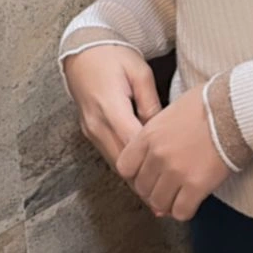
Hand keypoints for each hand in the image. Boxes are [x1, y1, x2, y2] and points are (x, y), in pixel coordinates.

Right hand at [65, 45, 164, 212]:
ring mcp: (91, 130)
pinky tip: (142, 178)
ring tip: (157, 198)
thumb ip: (150, 103)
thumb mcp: (139, 72)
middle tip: (167, 201)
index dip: (151, 164)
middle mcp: (97, 124)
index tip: (170, 178)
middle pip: (122, 161)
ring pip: (114, 163)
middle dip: (144, 182)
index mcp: (109, 107)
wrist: (83, 51)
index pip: (132, 144)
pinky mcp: (90, 131)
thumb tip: (162, 130)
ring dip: (134, 179)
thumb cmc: (114, 56)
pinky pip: (109, 155)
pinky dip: (126, 168)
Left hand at [115, 85, 232, 221]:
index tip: (148, 173)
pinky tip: (193, 200)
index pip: (125, 167)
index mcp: (148, 135)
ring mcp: (175, 172)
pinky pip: (181, 211)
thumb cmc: (209, 104)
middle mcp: (157, 156)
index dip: (136, 173)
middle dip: (153, 190)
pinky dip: (185, 210)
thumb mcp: (172, 111)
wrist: (235, 109)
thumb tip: (154, 152)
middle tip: (168, 187)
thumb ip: (157, 133)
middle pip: (142, 188)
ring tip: (180, 195)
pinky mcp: (196, 185)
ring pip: (158, 204)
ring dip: (168, 203)